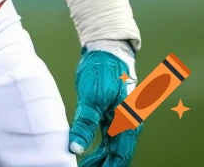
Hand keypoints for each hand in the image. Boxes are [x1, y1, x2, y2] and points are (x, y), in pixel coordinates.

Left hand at [69, 45, 141, 164]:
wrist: (107, 48)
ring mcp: (121, 120)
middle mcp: (128, 124)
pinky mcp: (112, 114)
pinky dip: (98, 149)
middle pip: (117, 155)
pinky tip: (86, 153)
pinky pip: (107, 139)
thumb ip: (85, 123)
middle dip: (102, 166)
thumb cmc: (102, 70)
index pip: (120, 157)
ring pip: (112, 148)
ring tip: (82, 166)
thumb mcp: (92, 96)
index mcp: (127, 122)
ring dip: (99, 160)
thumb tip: (76, 147)